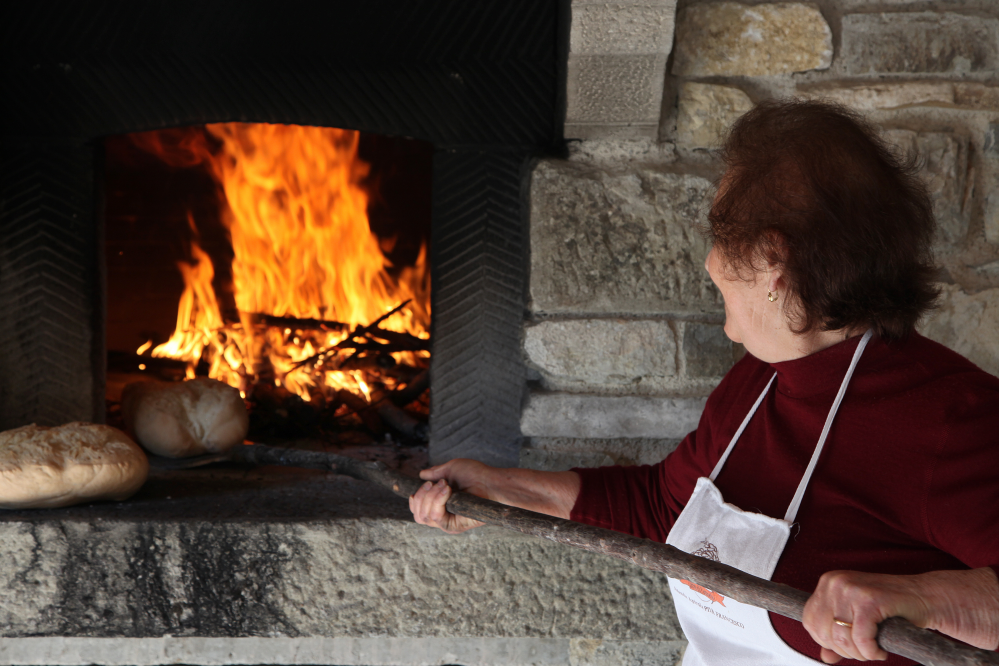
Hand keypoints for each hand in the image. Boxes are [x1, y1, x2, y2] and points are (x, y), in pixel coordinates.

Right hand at [408, 458, 488, 533]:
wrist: (490, 482)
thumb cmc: (475, 475)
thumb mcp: (450, 470)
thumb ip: (435, 473)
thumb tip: (421, 474)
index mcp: (439, 505)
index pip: (417, 510)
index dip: (416, 499)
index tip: (423, 485)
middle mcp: (441, 516)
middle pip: (418, 515)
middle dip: (421, 496)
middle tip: (433, 483)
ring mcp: (447, 522)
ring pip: (424, 516)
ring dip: (430, 496)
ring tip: (446, 485)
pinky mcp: (453, 527)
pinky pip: (436, 516)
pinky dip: (438, 501)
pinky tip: (448, 490)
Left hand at [802, 568, 998, 662]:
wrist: (925, 597)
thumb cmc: (891, 607)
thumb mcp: (857, 619)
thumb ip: (839, 636)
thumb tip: (824, 656)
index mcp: (828, 583)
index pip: (810, 622)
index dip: (828, 642)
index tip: (848, 646)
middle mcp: (835, 582)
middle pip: (825, 633)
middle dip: (846, 650)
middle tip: (865, 649)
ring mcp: (850, 588)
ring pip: (841, 638)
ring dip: (860, 653)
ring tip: (873, 649)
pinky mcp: (869, 599)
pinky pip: (860, 637)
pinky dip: (871, 651)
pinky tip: (880, 649)